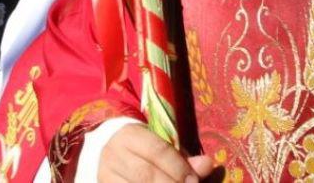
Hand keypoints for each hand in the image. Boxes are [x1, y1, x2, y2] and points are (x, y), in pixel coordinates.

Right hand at [98, 125, 214, 182]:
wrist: (106, 154)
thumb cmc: (142, 151)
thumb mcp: (161, 147)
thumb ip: (184, 159)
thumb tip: (208, 165)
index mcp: (129, 135)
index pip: (157, 150)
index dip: (178, 167)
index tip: (194, 181)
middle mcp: (113, 155)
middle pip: (145, 175)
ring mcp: (106, 176)